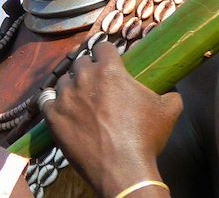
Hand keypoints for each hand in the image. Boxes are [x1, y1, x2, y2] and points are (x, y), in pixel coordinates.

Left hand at [43, 42, 179, 196]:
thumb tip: (172, 92)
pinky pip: (46, 101)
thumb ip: (170, 94)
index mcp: (110, 70)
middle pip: (81, 61)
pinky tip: (60, 108)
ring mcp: (66, 97)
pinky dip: (53, 103)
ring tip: (79, 98)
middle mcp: (84, 78)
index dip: (106, 53)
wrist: (123, 170)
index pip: (102, 46)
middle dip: (88, 68)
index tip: (108, 60)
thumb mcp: (168, 111)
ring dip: (71, 86)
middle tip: (96, 83)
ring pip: (63, 80)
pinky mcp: (53, 117)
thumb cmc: (145, 138)